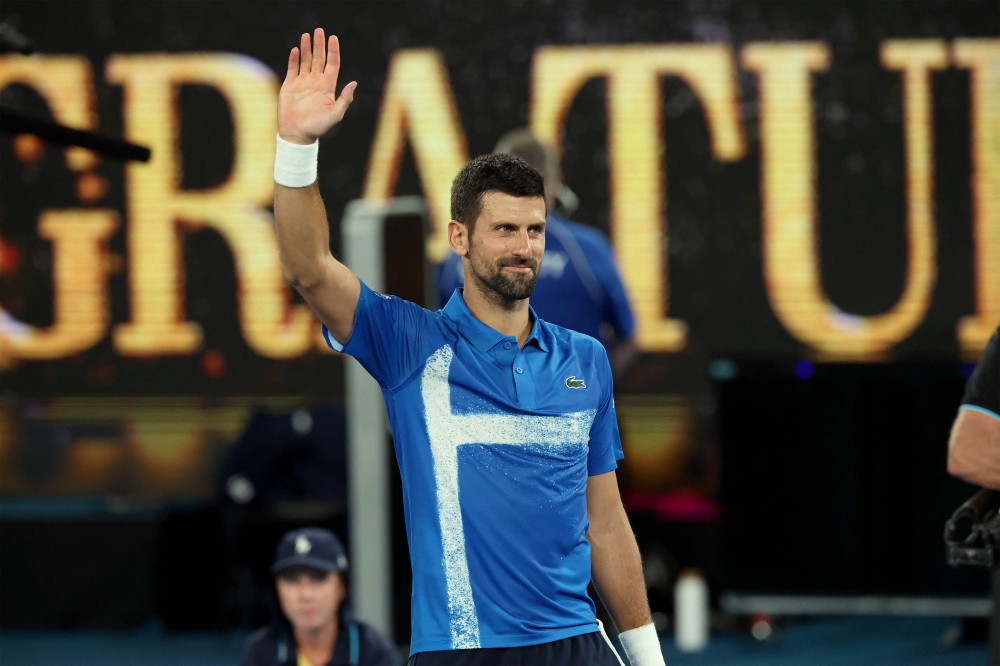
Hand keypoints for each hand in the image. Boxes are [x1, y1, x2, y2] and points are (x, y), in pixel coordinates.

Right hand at [278, 28, 356, 144]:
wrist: (298, 134)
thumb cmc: (318, 127)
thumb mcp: (335, 114)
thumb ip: (345, 99)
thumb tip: (354, 83)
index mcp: (328, 86)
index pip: (332, 64)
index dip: (333, 51)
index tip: (333, 38)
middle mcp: (316, 82)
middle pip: (319, 58)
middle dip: (319, 44)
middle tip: (319, 30)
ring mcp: (303, 82)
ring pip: (306, 61)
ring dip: (306, 48)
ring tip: (306, 35)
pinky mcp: (290, 85)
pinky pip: (293, 68)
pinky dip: (294, 59)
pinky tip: (296, 50)